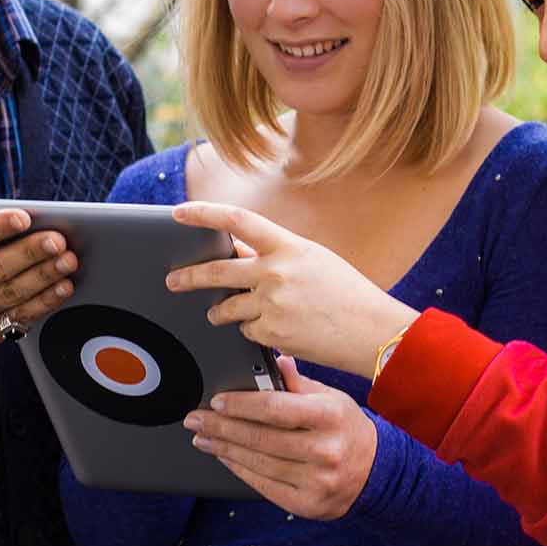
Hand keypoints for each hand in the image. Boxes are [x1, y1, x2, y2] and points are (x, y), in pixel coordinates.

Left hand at [168, 201, 418, 376]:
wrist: (373, 331)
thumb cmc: (347, 293)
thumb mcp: (313, 260)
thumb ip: (276, 254)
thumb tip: (238, 252)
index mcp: (288, 246)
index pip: (237, 221)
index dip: (204, 214)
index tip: (179, 212)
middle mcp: (276, 272)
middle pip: (217, 271)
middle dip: (189, 278)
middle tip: (174, 280)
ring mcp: (272, 304)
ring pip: (226, 308)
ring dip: (220, 312)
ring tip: (218, 314)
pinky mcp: (272, 333)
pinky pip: (246, 331)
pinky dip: (253, 332)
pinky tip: (274, 330)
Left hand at [185, 356, 376, 519]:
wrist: (376, 472)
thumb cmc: (346, 427)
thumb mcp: (330, 397)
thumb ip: (298, 383)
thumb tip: (276, 362)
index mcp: (330, 415)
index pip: (275, 408)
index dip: (240, 404)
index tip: (216, 401)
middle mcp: (325, 449)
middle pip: (261, 438)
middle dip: (220, 427)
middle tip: (196, 419)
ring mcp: (317, 480)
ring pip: (258, 463)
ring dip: (224, 449)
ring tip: (203, 438)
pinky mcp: (307, 503)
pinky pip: (263, 485)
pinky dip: (239, 469)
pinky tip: (224, 457)